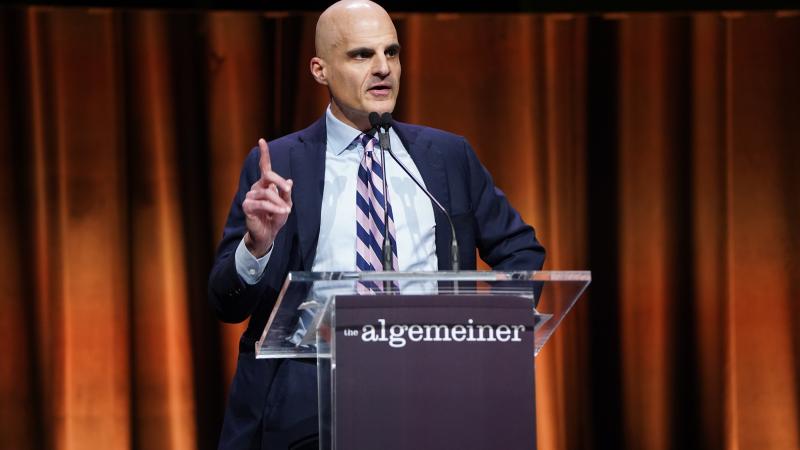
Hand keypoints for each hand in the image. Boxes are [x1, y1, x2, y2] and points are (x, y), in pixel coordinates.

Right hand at [242, 138, 292, 256]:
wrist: (267, 234)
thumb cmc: (275, 218)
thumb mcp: (286, 205)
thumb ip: (286, 194)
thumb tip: (290, 182)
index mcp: (265, 185)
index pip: (264, 168)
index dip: (264, 154)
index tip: (261, 140)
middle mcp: (256, 187)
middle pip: (268, 176)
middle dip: (279, 181)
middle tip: (288, 189)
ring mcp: (250, 196)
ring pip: (267, 193)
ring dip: (279, 202)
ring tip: (286, 211)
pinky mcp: (247, 206)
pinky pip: (263, 204)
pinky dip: (274, 208)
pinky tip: (281, 212)